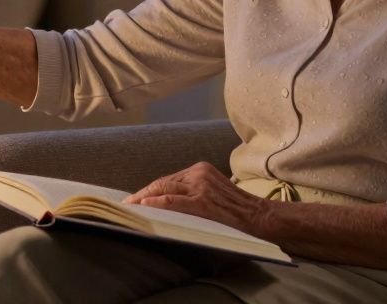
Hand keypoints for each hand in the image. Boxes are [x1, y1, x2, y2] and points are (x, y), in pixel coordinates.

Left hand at [124, 162, 270, 238]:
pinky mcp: (202, 202)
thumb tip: (166, 202)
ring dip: (143, 199)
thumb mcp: (214, 191)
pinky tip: (142, 207)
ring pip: (163, 190)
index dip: (149, 190)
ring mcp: (200, 186)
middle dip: (142, 194)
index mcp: (201, 169)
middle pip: (162, 183)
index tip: (135, 198)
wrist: (260, 217)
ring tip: (130, 209)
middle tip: (127, 204)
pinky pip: (171, 201)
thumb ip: (194, 191)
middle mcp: (199, 173)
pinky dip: (155, 204)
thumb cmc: (237, 210)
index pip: (168, 179)